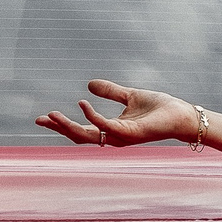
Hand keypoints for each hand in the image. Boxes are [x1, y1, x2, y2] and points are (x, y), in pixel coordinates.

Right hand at [34, 80, 196, 146]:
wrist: (181, 114)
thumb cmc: (159, 108)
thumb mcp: (129, 96)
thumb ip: (110, 92)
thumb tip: (89, 84)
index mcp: (111, 129)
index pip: (82, 129)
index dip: (62, 125)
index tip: (43, 118)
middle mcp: (113, 137)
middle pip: (79, 136)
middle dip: (58, 129)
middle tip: (40, 119)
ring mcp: (120, 137)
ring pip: (88, 135)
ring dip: (68, 126)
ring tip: (51, 115)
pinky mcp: (129, 134)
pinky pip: (105, 126)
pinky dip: (92, 115)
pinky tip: (82, 103)